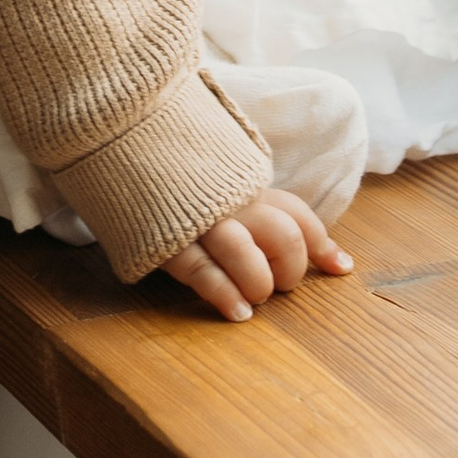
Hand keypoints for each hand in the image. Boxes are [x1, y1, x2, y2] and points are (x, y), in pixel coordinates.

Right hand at [160, 185, 352, 322]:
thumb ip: (273, 213)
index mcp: (245, 183)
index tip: (339, 268)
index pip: (296, 214)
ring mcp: (197, 218)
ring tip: (254, 300)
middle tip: (276, 285)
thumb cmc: (182, 178)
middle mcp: (228, 199)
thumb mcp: (229, 183)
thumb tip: (341, 262)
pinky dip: (224, 295)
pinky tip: (236, 312)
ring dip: (258, 284)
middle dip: (289, 269)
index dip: (321, 245)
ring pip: (246, 254)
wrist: (116, 145)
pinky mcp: (164, 239)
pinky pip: (201, 271)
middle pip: (281, 235)